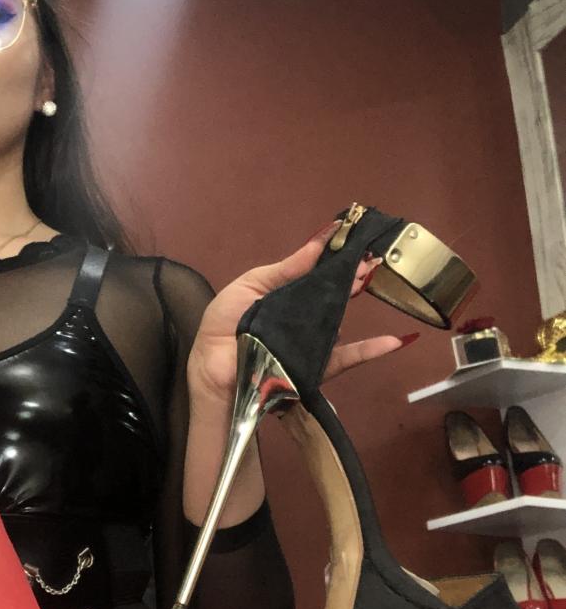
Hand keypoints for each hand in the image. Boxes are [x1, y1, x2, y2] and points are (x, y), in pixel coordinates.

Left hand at [187, 220, 414, 405]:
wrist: (212, 368)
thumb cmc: (224, 325)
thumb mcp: (251, 285)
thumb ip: (285, 268)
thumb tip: (318, 241)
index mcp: (282, 296)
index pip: (312, 274)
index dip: (332, 259)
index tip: (351, 240)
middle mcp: (298, 318)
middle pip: (330, 295)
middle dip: (349, 276)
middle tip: (368, 259)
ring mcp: (308, 342)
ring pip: (338, 319)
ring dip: (354, 298)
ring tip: (370, 278)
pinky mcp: (313, 367)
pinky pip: (345, 359)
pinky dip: (371, 351)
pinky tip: (396, 340)